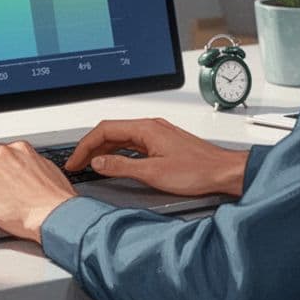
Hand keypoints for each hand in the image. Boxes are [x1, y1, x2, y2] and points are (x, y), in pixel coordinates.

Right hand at [65, 118, 247, 197]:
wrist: (224, 172)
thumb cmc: (198, 171)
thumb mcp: (154, 172)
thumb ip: (122, 166)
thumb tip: (99, 162)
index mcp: (146, 128)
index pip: (105, 130)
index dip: (85, 145)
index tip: (74, 160)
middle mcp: (150, 126)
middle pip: (111, 131)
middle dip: (90, 146)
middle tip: (77, 163)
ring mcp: (157, 134)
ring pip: (121, 137)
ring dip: (103, 149)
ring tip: (90, 163)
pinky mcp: (163, 142)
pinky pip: (132, 143)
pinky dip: (118, 151)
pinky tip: (114, 161)